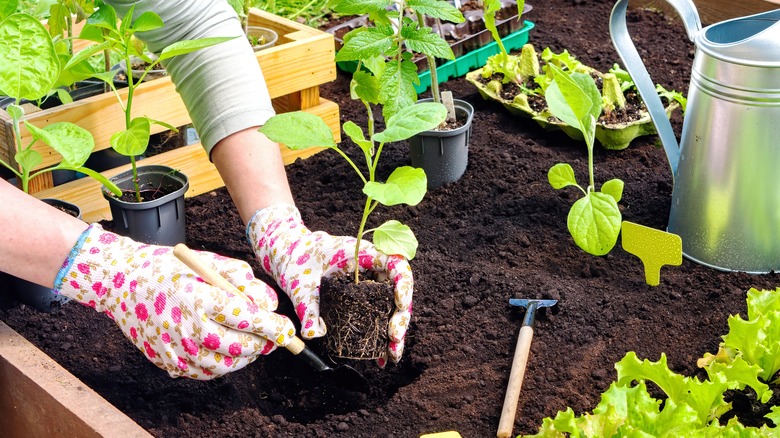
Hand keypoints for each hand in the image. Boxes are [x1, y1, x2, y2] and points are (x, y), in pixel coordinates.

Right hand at [53, 224, 295, 379]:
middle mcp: (185, 328)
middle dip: (261, 345)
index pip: (246, 319)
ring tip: (251, 344)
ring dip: (243, 357)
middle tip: (273, 338)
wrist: (123, 281)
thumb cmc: (174, 269)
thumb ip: (245, 282)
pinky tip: (226, 350)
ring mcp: (174, 349)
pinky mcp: (166, 361)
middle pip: (237, 347)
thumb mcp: (213, 263)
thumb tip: (269, 306)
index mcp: (199, 299)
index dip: (271, 327)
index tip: (287, 329)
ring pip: (222, 365)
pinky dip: (221, 364)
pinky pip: (202, 372)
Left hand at [247, 204, 412, 365]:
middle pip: (398, 290)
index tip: (399, 304)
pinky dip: (382, 333)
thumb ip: (307, 305)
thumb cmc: (297, 261)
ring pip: (392, 305)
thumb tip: (314, 333)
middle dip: (401, 316)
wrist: (290, 256)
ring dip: (395, 330)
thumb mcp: (300, 282)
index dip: (403, 283)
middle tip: (394, 339)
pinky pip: (379, 313)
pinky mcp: (363, 297)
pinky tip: (382, 354)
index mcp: (363, 253)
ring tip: (392, 355)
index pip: (395, 263)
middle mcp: (372, 267)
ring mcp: (369, 282)